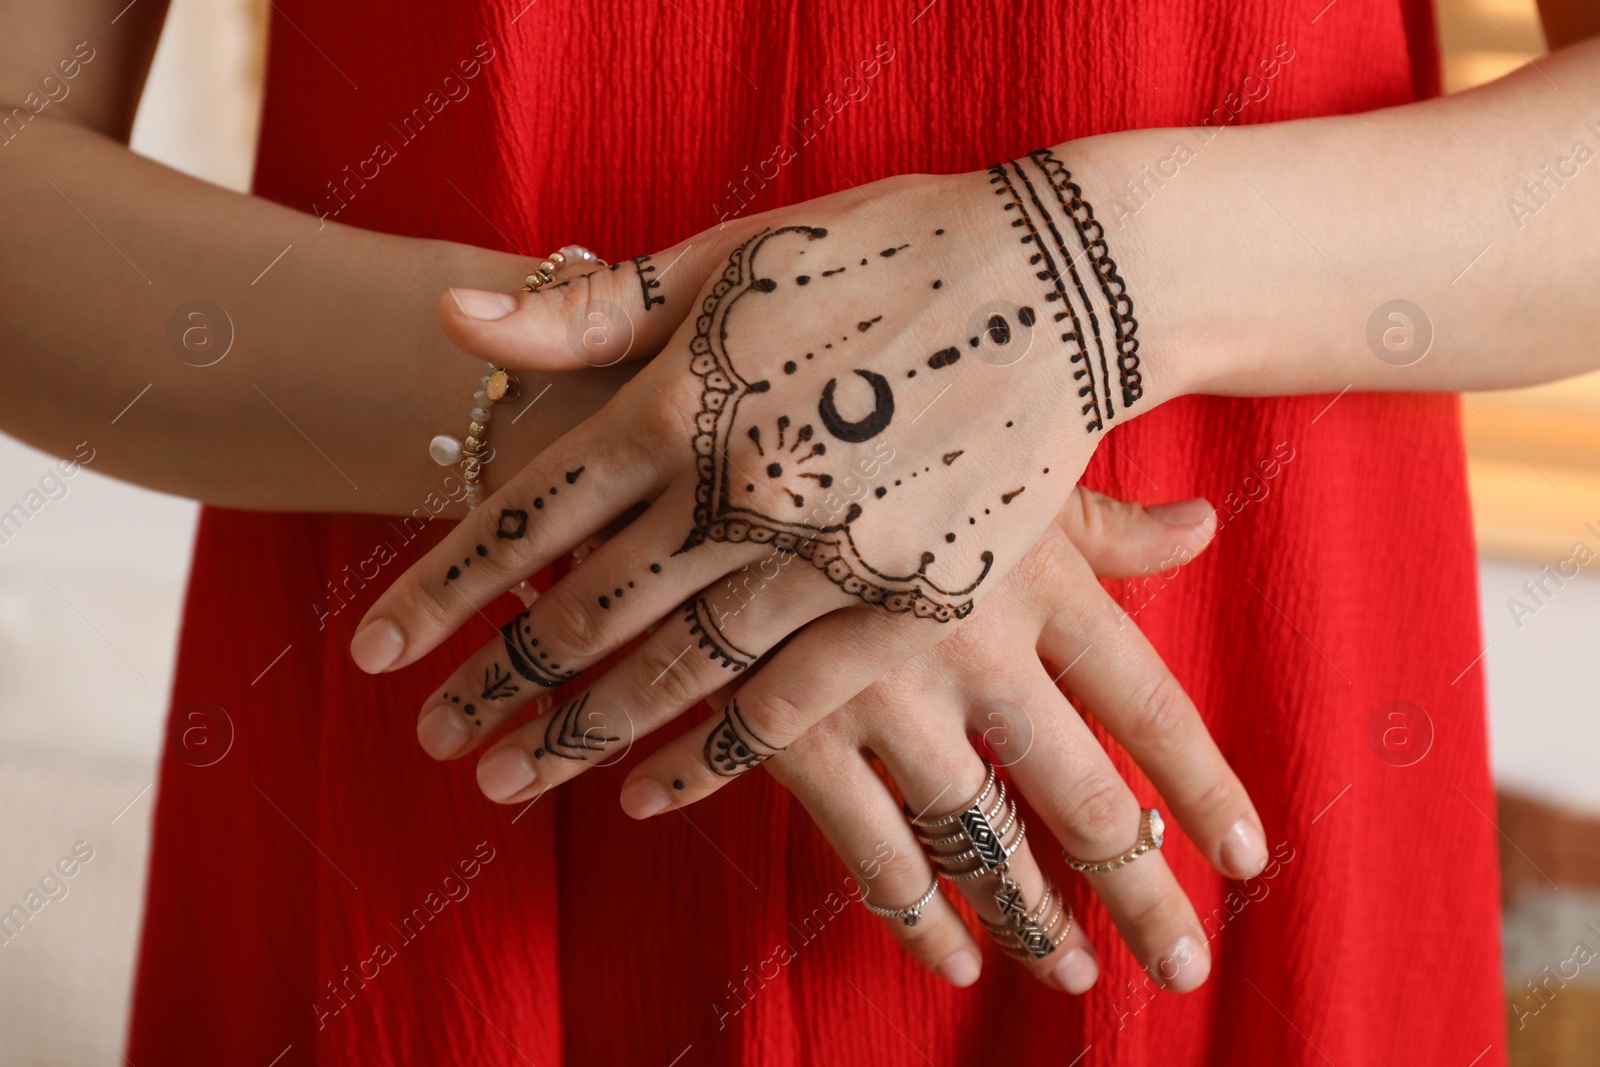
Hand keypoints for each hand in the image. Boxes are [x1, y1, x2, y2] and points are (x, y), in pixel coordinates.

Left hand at [351, 153, 1197, 810]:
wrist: (1061, 286)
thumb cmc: (885, 252)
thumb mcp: (726, 257)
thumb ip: (588, 311)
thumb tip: (453, 316)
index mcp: (679, 400)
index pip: (529, 513)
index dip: (443, 586)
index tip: (374, 650)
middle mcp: (734, 490)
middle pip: (583, 608)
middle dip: (493, 681)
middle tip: (428, 741)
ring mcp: (820, 555)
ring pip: (670, 670)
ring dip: (579, 732)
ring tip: (504, 781)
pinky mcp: (902, 600)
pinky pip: (789, 700)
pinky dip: (712, 753)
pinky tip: (648, 791)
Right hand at [625, 488, 1259, 995]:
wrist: (697, 434)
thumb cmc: (866, 439)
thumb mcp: (986, 465)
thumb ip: (1099, 522)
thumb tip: (1203, 526)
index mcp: (1033, 576)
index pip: (1148, 705)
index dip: (1202, 788)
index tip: (1247, 859)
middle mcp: (972, 646)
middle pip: (1078, 797)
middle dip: (1137, 891)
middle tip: (1183, 964)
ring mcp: (881, 695)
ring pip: (978, 842)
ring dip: (1031, 921)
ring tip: (1076, 977)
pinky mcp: (795, 729)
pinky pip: (869, 848)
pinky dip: (912, 913)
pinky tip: (952, 958)